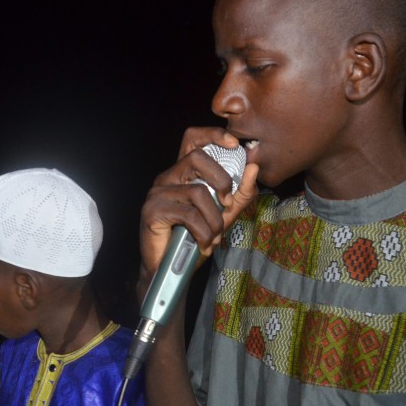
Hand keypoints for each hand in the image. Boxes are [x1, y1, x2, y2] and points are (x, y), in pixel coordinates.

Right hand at [137, 127, 257, 302]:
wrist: (170, 271)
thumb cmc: (193, 240)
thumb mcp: (224, 216)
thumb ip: (240, 194)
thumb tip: (254, 168)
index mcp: (183, 174)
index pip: (193, 138)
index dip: (213, 134)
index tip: (235, 144)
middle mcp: (167, 178)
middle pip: (197, 157)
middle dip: (221, 179)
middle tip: (228, 203)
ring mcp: (157, 193)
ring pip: (197, 191)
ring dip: (214, 219)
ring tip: (214, 236)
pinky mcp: (152, 211)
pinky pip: (188, 214)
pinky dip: (203, 232)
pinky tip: (203, 244)